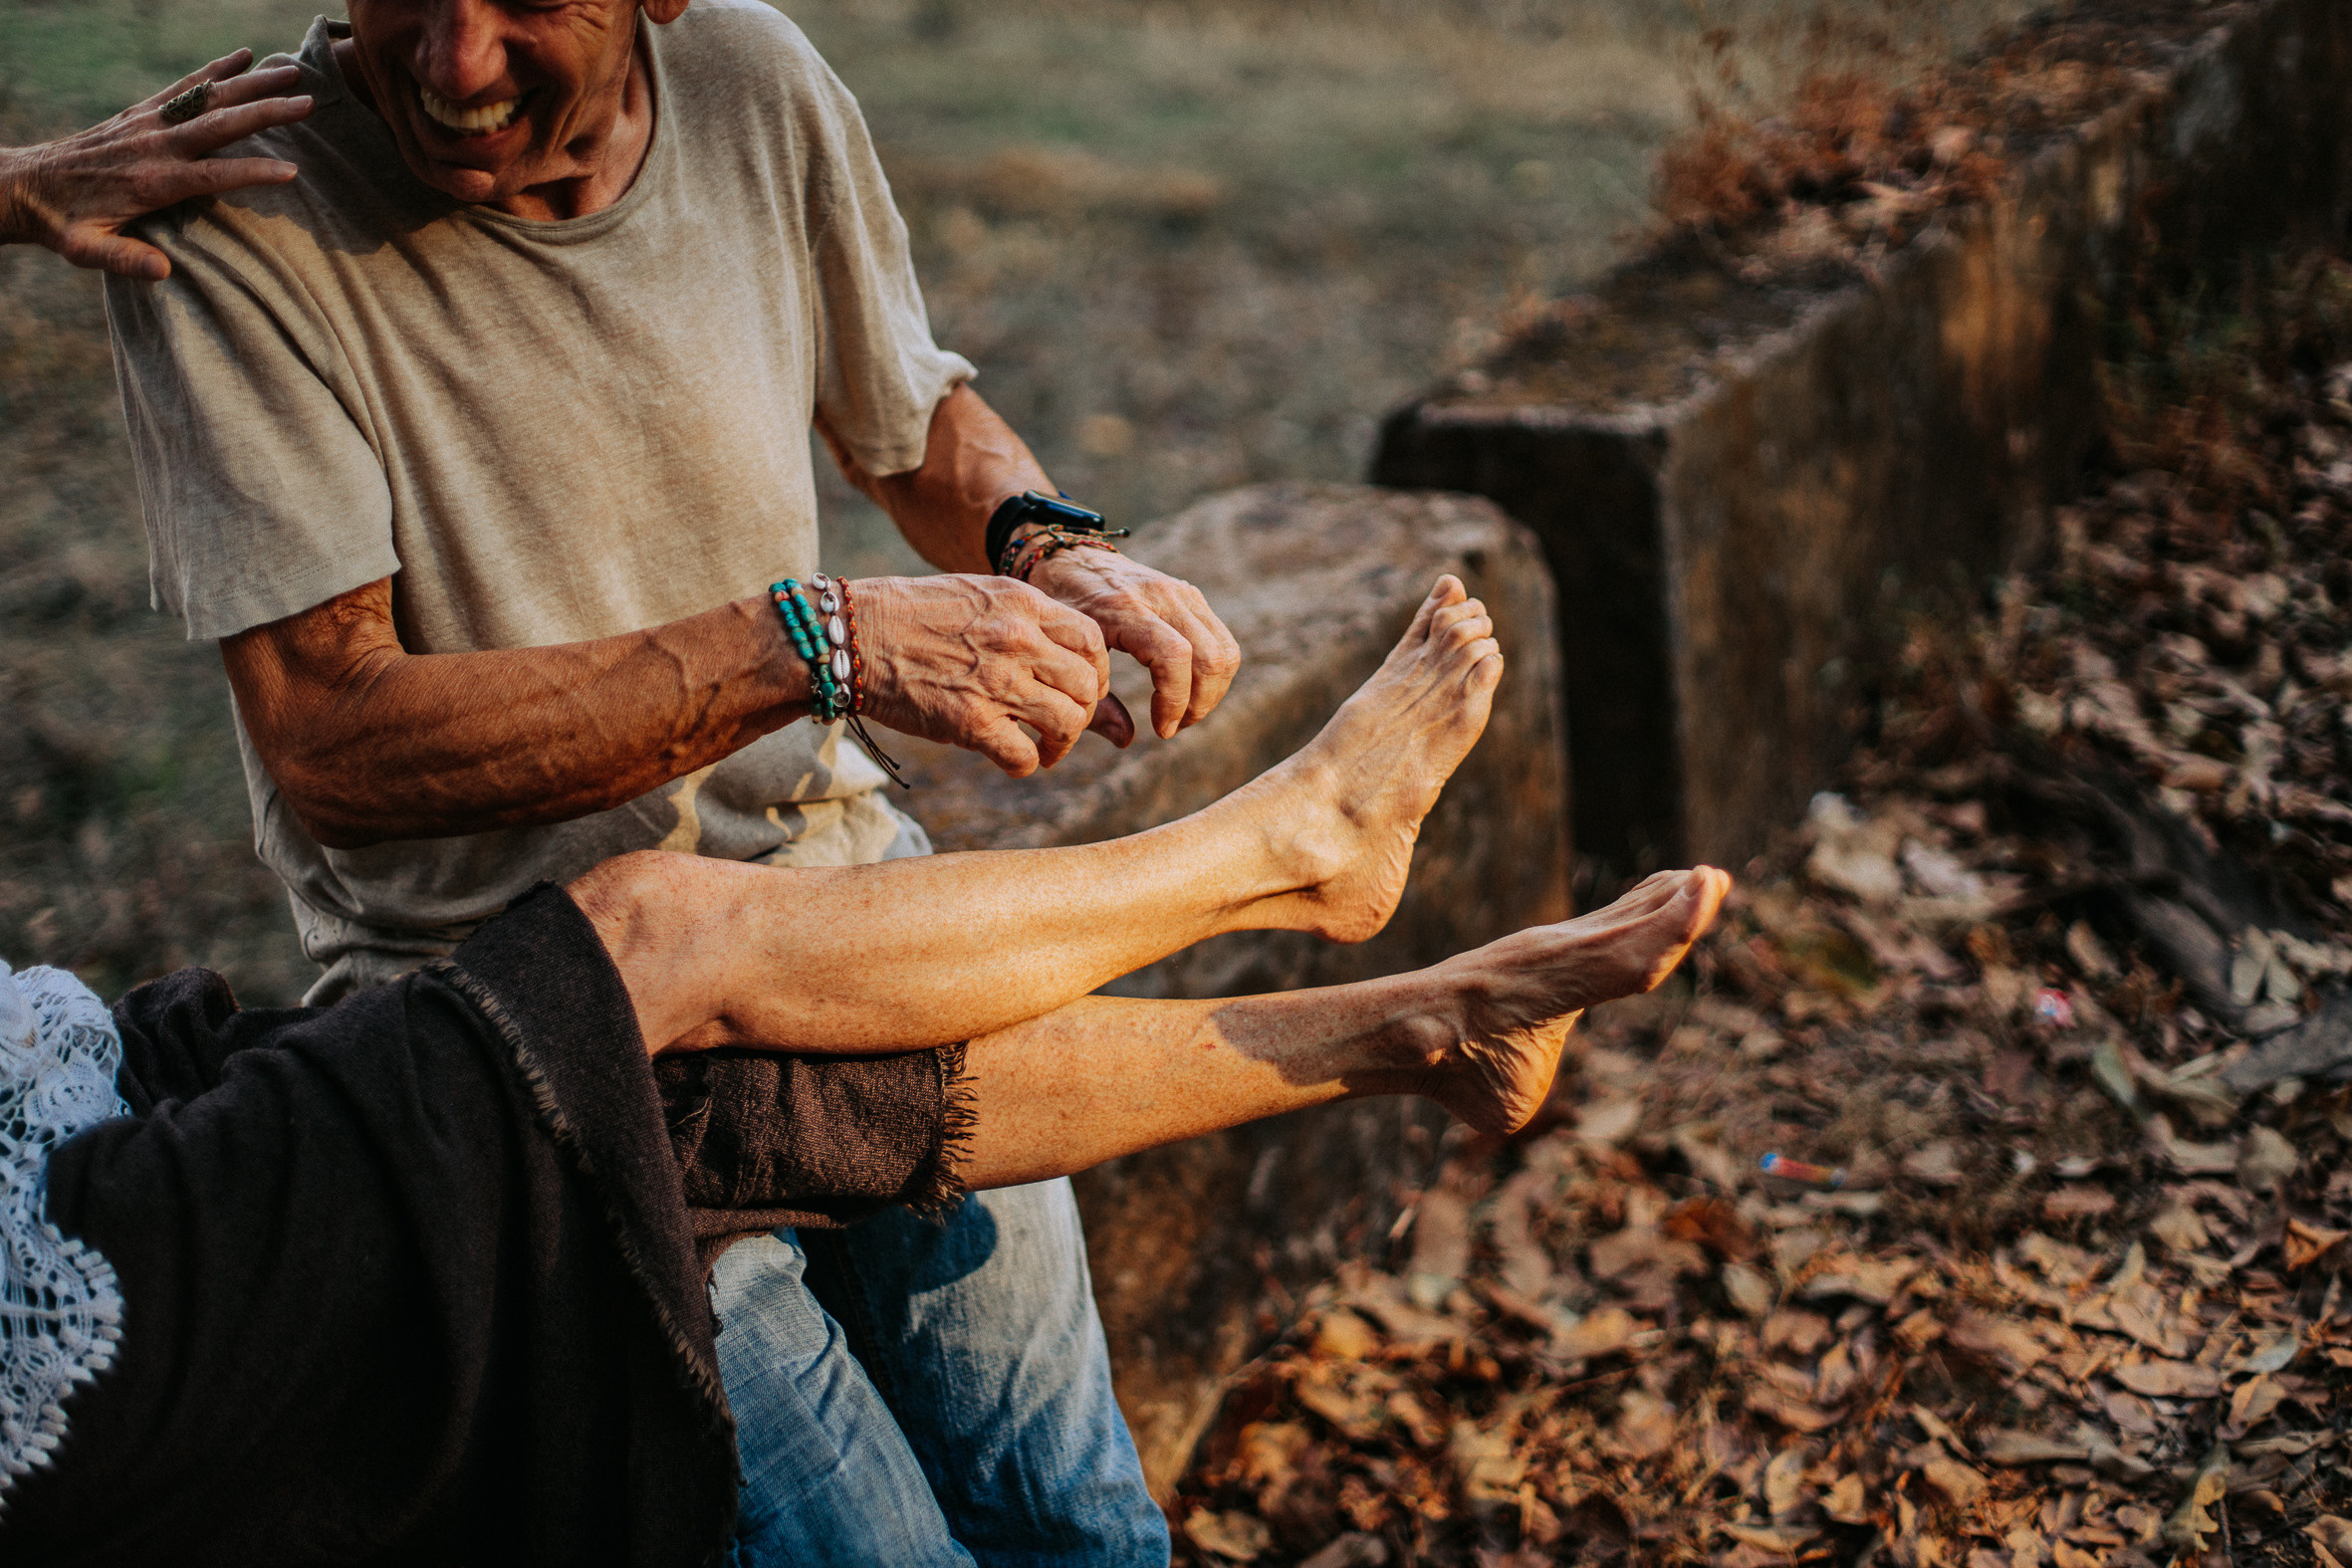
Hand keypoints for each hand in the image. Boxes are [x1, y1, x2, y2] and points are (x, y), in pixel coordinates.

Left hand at [0, 51, 313, 279]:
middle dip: (266, 112)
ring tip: (290, 73)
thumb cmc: (63, 225)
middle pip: (220, 124)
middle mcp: (153, 146)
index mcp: (150, 182)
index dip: (253, 172)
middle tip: (308, 103)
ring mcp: (147, 124)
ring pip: (206, 97)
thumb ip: (125, 260)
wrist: (26, 185)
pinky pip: (183, 86)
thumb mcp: (86, 251)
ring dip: (250, 83)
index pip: (213, 175)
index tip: (292, 170)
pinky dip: (214, 70)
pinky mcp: (140, 113)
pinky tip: (242, 57)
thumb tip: (163, 272)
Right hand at [852, 575, 1137, 776]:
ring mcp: (996, 681)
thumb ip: (1020, 619)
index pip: (1092, 639)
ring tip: (1046, 749)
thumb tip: (1057, 652)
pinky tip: (1013, 761)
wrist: (850, 635)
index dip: (1095, 670)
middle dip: (1083, 711)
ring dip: (1062, 743)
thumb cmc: (907, 614)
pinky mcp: (970, 722)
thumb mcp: (975, 595)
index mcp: (1020, 602)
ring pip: (1067, 722)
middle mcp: (1017, 639)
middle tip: (1063, 724)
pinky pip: (1024, 756)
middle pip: (1087, 684)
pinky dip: (1025, 765)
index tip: (1081, 687)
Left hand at [1025, 546, 1241, 738]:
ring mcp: (1182, 593)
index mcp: (1125, 607)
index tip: (1160, 729)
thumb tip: (1125, 740)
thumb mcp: (1065, 653)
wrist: (1068, 557)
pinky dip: (1213, 674)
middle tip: (1172, 727)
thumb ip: (1093, 700)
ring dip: (1211, 693)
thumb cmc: (1059, 609)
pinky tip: (1186, 691)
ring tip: (1182, 714)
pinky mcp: (1192, 596)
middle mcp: (1162, 595)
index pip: (1174, 656)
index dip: (1174, 700)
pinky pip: (1222, 641)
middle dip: (1198, 705)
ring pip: (1225, 651)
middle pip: (1210, 657)